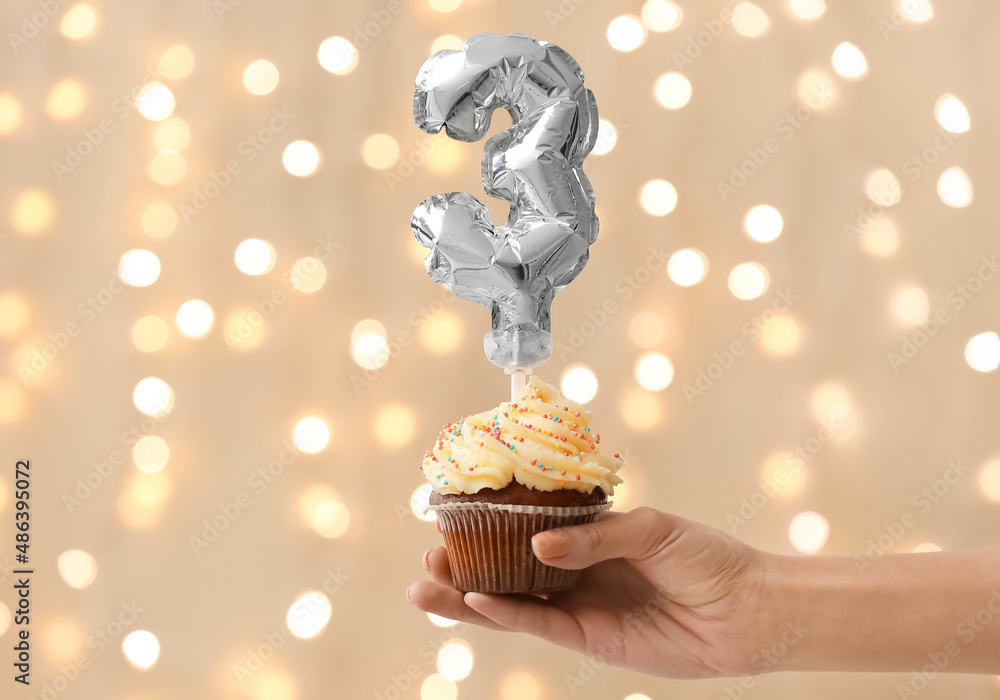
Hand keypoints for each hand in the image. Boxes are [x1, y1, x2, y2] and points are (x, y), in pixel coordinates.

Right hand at [407, 507, 776, 677]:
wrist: (748, 608)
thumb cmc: (707, 558)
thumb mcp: (651, 529)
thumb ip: (594, 536)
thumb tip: (538, 541)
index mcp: (590, 537)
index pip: (528, 529)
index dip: (489, 525)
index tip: (451, 512)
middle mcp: (577, 572)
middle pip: (508, 568)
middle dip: (464, 565)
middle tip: (426, 555)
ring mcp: (581, 607)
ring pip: (512, 601)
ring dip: (468, 597)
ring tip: (425, 587)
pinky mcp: (591, 639)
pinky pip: (540, 625)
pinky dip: (506, 614)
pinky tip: (475, 600)